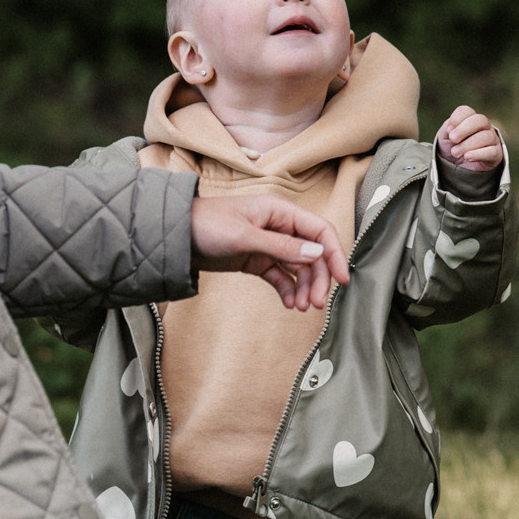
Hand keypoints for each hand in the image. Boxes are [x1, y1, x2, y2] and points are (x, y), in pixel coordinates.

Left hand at [191, 191, 350, 310]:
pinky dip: (288, 290)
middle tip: (315, 303)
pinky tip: (289, 304)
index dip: (334, 254)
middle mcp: (279, 226)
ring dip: (304, 287)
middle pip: (312, 253)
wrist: (176, 237)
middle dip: (318, 278)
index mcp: (280, 212)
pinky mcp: (257, 259)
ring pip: (299, 267)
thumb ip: (282, 246)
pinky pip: (281, 276)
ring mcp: (269, 244)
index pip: (320, 231)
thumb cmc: (207, 225)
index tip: (342, 279)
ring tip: (300, 307)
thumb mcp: (245, 236)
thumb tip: (316, 253)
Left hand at [435, 105, 504, 171]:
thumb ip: (447, 129)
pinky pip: (492, 151)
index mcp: (470, 119)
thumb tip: (452, 128)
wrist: (458, 168)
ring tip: (455, 153)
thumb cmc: (452, 147)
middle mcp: (484, 126)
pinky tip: (467, 157)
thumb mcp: (445, 137)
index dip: (457, 118)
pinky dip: (478, 154)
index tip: (448, 130)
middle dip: (464, 129)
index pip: (467, 111)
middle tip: (453, 139)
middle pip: (480, 120)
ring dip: (468, 145)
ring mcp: (492, 139)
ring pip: (486, 136)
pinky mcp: (496, 154)